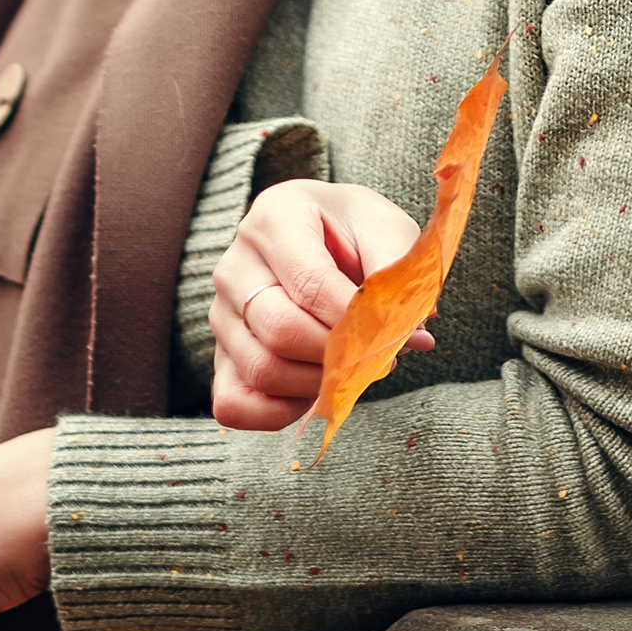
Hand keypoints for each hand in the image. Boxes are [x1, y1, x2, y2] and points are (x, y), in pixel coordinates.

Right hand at [208, 178, 432, 431]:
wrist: (324, 235)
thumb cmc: (353, 231)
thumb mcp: (385, 228)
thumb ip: (397, 271)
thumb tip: (410, 332)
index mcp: (273, 217)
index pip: (310, 283)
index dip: (355, 320)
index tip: (395, 334)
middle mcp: (235, 264)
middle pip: (280, 329)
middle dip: (338, 355)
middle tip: (376, 357)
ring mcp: (221, 312)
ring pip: (261, 369)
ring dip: (317, 384)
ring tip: (351, 369)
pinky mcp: (221, 355)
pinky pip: (233, 403)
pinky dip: (277, 413)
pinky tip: (314, 394)